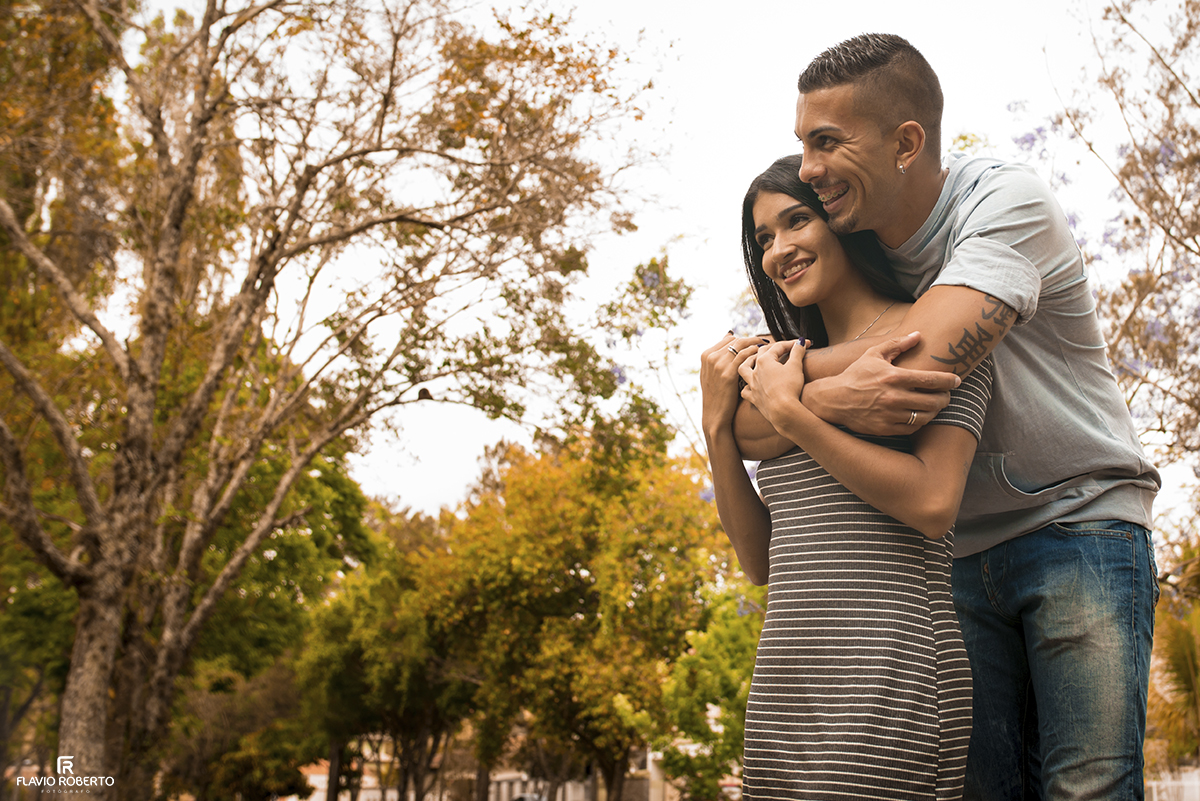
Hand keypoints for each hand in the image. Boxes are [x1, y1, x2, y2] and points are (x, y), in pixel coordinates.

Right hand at [700, 333, 768, 435]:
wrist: (714, 414)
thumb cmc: (716, 395)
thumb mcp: (711, 374)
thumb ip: (718, 357)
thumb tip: (729, 337)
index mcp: (706, 355)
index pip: (729, 339)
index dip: (743, 340)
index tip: (753, 342)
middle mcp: (711, 357)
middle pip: (736, 340)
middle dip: (751, 340)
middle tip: (763, 342)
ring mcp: (718, 365)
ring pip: (741, 345)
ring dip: (755, 344)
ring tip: (765, 348)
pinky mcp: (728, 373)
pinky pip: (744, 355)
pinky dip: (754, 353)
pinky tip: (762, 357)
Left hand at [738, 339, 807, 429]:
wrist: (782, 410)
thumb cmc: (789, 387)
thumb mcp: (796, 366)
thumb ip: (797, 352)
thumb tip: (800, 342)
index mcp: (765, 360)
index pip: (778, 347)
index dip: (792, 344)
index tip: (803, 344)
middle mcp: (755, 371)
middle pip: (760, 353)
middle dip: (773, 348)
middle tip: (784, 348)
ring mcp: (752, 384)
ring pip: (744, 368)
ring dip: (749, 361)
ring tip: (754, 358)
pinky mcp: (753, 398)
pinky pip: (745, 390)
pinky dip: (746, 386)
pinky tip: (749, 385)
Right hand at [804, 332, 959, 435]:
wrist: (832, 400)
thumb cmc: (855, 375)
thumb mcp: (873, 355)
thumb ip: (897, 344)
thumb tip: (918, 335)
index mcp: (894, 377)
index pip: (932, 379)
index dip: (949, 380)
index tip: (956, 380)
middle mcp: (894, 397)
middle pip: (934, 401)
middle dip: (945, 398)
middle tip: (946, 395)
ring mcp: (890, 415)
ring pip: (925, 416)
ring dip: (935, 411)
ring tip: (935, 405)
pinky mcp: (885, 428)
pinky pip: (912, 428)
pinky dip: (920, 422)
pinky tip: (920, 415)